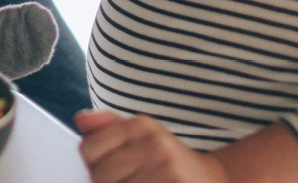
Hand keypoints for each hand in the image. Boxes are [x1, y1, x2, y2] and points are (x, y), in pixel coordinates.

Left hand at [76, 110, 226, 182]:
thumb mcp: (141, 136)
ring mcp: (166, 169)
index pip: (89, 148)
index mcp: (140, 126)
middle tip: (127, 180)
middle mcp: (153, 144)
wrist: (215, 179)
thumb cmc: (169, 161)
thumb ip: (108, 128)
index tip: (108, 168)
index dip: (92, 164)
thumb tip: (82, 120)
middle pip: (100, 174)